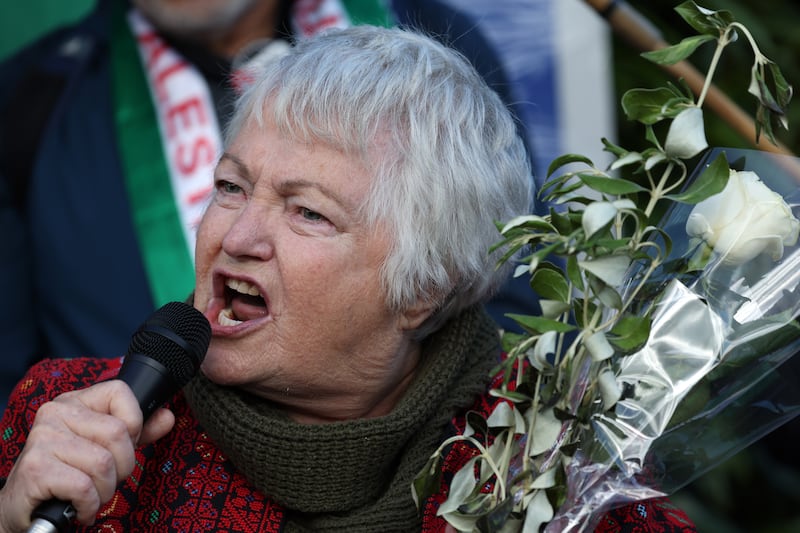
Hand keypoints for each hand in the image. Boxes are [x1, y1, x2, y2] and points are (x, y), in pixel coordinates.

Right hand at [0, 380, 174, 531]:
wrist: (23, 506)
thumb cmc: (66, 473)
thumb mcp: (103, 447)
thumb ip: (136, 432)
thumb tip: (167, 417)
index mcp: (75, 402)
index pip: (120, 392)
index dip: (134, 424)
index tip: (122, 447)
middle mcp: (55, 413)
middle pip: (118, 433)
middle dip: (123, 466)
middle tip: (105, 479)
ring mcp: (42, 439)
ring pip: (104, 463)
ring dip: (105, 490)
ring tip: (90, 494)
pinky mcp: (35, 468)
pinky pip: (84, 487)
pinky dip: (89, 505)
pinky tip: (80, 507)